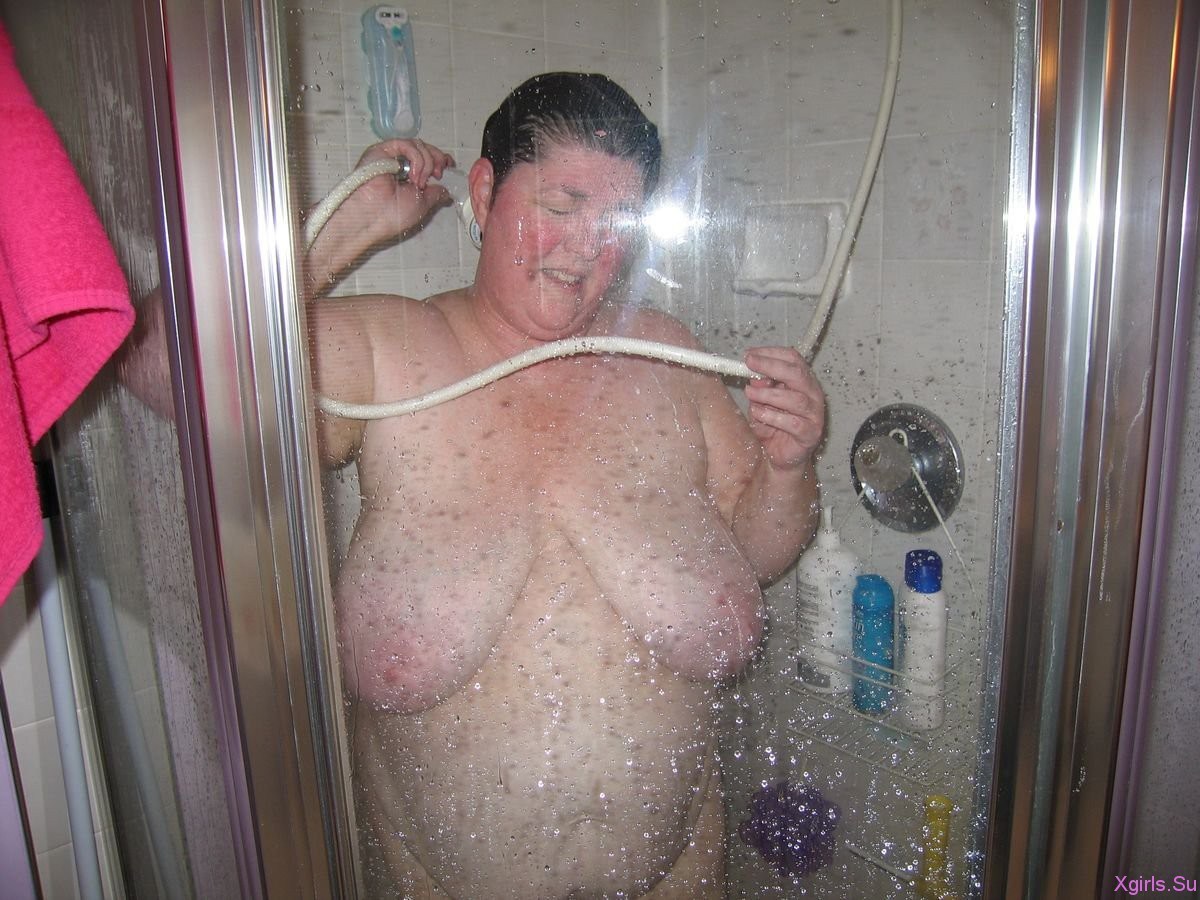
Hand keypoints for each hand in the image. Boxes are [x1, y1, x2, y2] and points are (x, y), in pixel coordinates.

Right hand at [348, 139, 455, 244]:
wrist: (372, 216)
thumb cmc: (392, 215)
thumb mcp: (423, 204)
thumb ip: (436, 194)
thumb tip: (448, 190)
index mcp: (409, 178)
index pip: (429, 158)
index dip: (441, 159)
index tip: (449, 166)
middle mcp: (400, 165)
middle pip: (425, 149)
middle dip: (437, 159)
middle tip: (438, 174)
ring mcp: (391, 157)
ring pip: (418, 145)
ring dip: (425, 163)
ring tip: (419, 182)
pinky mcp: (382, 150)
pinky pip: (406, 144)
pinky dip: (415, 158)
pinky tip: (412, 174)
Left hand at [743, 347, 825, 469]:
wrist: (779, 456)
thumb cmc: (772, 425)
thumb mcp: (760, 402)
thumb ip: (759, 388)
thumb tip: (754, 378)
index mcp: (802, 381)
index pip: (792, 358)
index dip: (771, 353)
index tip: (750, 354)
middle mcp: (812, 394)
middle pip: (797, 373)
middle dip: (771, 366)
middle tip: (750, 364)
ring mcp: (814, 414)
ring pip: (795, 398)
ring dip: (768, 394)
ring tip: (750, 394)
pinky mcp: (810, 433)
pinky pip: (793, 423)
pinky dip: (773, 417)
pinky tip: (759, 414)